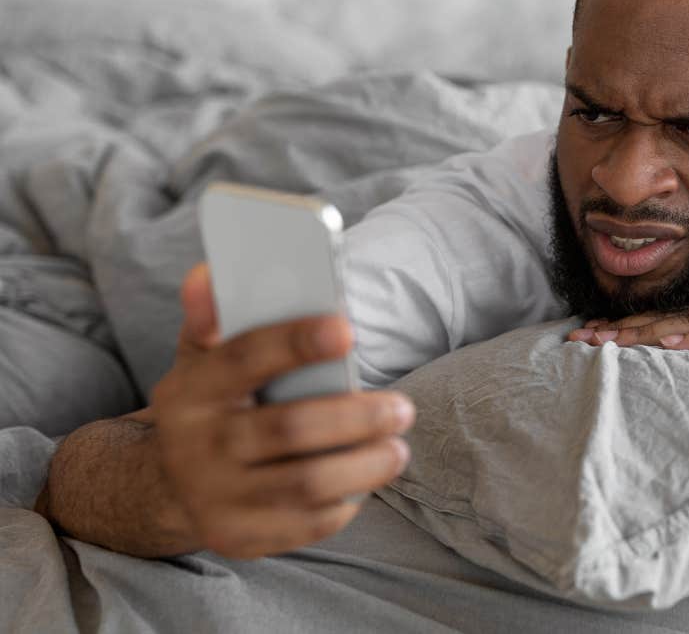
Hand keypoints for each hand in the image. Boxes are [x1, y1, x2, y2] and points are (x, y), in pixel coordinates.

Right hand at [148, 263, 414, 558]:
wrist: (163, 485)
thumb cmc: (210, 405)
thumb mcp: (200, 358)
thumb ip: (212, 316)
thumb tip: (210, 274)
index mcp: (192, 391)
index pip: (244, 358)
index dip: (296, 341)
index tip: (347, 329)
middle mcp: (197, 446)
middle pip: (288, 428)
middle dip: (355, 418)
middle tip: (402, 408)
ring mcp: (216, 497)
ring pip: (306, 484)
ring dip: (365, 466)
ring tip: (398, 449)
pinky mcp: (238, 537)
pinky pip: (306, 524)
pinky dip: (347, 502)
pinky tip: (366, 480)